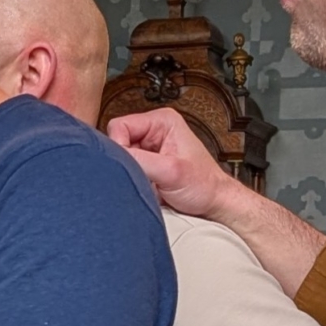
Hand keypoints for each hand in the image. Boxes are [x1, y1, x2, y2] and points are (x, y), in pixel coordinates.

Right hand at [108, 108, 233, 219]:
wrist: (214, 205)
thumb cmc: (204, 185)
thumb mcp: (170, 171)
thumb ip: (139, 160)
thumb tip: (111, 157)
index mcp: (162, 120)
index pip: (119, 126)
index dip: (118, 146)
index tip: (130, 165)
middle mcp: (154, 131)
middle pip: (117, 141)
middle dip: (125, 162)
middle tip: (144, 176)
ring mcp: (149, 148)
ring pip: (120, 158)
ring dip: (130, 173)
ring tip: (149, 182)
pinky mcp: (147, 165)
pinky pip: (126, 170)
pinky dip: (131, 180)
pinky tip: (147, 186)